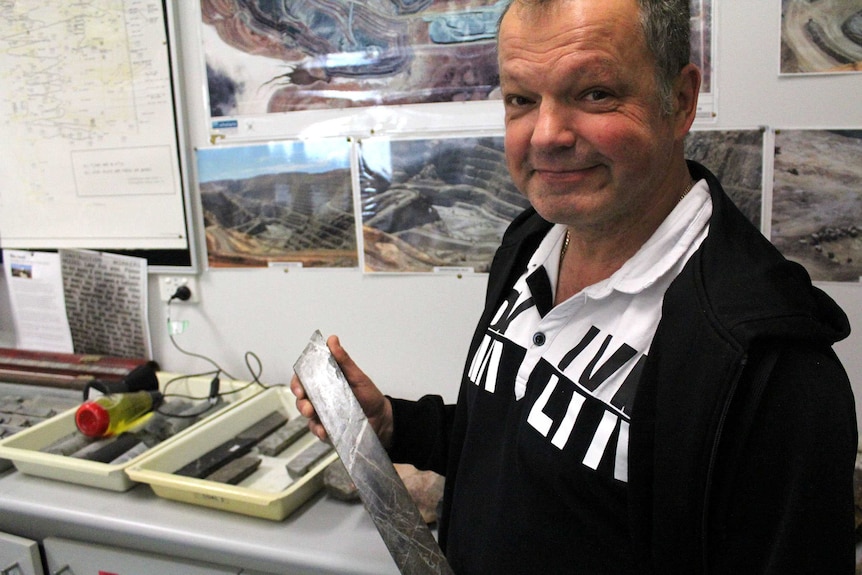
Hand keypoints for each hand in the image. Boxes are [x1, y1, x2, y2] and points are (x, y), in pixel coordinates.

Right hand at [291, 334, 393, 448]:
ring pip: (308, 416)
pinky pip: (318, 430)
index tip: (300, 388)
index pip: (304, 379)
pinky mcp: (328, 428)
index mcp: (325, 382)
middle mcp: (321, 398)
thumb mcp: (357, 375)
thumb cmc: (369, 395)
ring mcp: (323, 414)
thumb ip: (343, 359)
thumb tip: (333, 340)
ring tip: (316, 418)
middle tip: (308, 406)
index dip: (297, 383)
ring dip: (309, 418)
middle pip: (302, 399)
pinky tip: (324, 431)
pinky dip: (319, 431)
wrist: (381, 417)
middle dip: (301, 402)